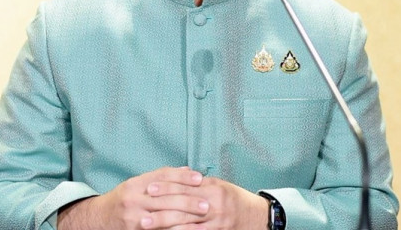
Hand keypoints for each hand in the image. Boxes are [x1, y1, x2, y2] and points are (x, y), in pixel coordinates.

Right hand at [57, 167, 207, 229]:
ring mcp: (134, 216)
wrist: (97, 220)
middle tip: (207, 202)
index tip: (200, 178)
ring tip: (201, 217)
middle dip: (188, 199)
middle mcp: (133, 198)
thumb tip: (187, 169)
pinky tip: (186, 229)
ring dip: (185, 217)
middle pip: (166, 196)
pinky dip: (174, 229)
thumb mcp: (136, 185)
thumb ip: (160, 178)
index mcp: (135, 183)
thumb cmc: (121, 202)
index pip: (162, 176)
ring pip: (164, 215)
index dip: (182, 176)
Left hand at [145, 176, 268, 229]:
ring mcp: (215, 221)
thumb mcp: (219, 186)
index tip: (148, 187)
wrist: (258, 217)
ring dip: (163, 223)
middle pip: (181, 204)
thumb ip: (199, 183)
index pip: (184, 185)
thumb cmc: (236, 199)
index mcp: (213, 188)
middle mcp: (214, 204)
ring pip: (184, 222)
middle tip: (141, 206)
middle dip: (160, 205)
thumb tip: (179, 176)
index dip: (165, 186)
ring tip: (145, 223)